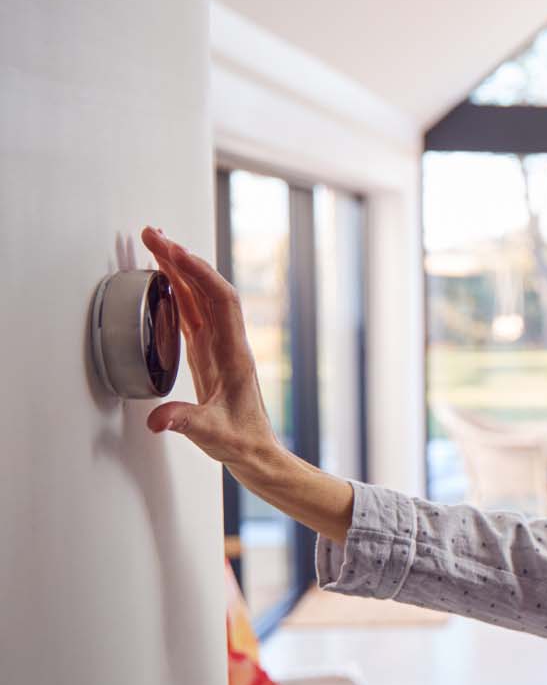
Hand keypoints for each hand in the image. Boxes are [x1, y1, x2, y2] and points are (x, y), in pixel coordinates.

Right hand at [139, 226, 281, 468]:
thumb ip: (185, 423)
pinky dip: (177, 291)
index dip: (200, 274)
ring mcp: (218, 346)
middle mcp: (228, 342)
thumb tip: (158, 420)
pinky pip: (192, 312)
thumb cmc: (241, 440)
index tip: (176, 252)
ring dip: (178, 270)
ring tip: (154, 243)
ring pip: (199, 297)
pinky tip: (164, 278)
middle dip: (182, 259)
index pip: (221, 301)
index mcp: (234, 353)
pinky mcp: (208, 353)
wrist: (255, 451)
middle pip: (208, 289)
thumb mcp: (212, 434)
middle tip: (153, 234)